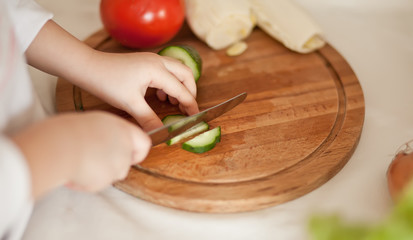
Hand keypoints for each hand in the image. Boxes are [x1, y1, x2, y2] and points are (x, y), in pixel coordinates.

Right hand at [12, 111, 150, 196]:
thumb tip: (101, 144)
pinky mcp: (105, 180)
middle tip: (93, 161)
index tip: (127, 155)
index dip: (137, 152)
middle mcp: (124, 147)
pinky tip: (72, 172)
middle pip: (126, 163)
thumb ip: (104, 135)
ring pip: (111, 175)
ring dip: (98, 174)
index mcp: (122, 129)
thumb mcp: (91, 125)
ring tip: (77, 163)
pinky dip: (85, 182)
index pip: (144, 143)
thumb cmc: (67, 130)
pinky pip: (95, 185)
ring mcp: (117, 165)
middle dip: (112, 167)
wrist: (57, 146)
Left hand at [26, 20, 198, 131]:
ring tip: (173, 103)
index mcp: (157, 70)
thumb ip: (148, 119)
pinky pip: (166, 70)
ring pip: (177, 70)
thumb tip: (161, 135)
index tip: (195, 117)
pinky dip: (169, 82)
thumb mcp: (130, 104)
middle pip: (186, 74)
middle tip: (187, 109)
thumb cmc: (108, 83)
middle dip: (190, 91)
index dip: (190, 105)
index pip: (181, 90)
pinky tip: (159, 95)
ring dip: (179, 85)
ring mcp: (152, 59)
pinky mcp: (145, 61)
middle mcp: (158, 61)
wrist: (88, 67)